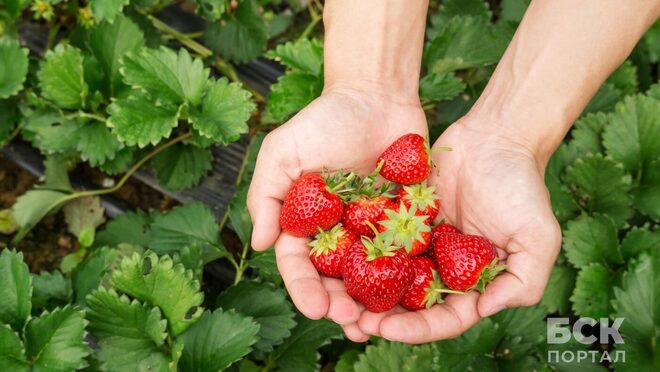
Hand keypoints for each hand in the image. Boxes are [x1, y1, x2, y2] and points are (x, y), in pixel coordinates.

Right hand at [247, 85, 426, 336]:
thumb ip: (266, 196)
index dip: (304, 288)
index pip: (298, 264)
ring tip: (379, 324)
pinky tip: (413, 297)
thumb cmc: (324, 120)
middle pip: (335, 278)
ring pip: (370, 275)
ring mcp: (372, 229)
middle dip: (340, 303)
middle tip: (351, 321)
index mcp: (305, 222)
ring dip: (372, 302)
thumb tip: (259, 245)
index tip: (316, 308)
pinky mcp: (405, 220)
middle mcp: (337, 231)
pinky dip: (408, 277)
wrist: (376, 95)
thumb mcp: (283, 152)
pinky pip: (407, 253)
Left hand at [355, 116, 561, 342]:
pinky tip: (335, 257)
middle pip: (410, 304)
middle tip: (352, 320)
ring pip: (388, 275)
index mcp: (474, 281)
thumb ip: (524, 281)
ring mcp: (422, 244)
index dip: (416, 329)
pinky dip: (360, 250)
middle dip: (382, 316)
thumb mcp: (538, 237)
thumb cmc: (521, 186)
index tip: (385, 330)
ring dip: (365, 289)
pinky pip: (379, 238)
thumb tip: (487, 309)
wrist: (495, 136)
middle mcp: (445, 268)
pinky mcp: (403, 219)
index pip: (444, 317)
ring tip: (337, 297)